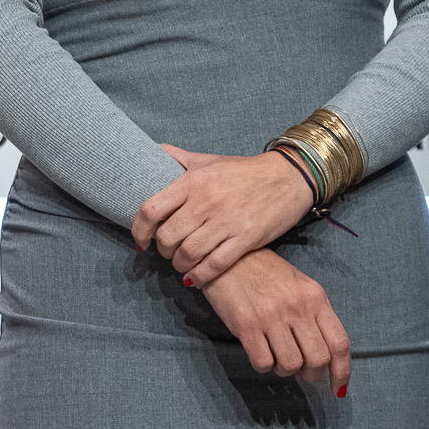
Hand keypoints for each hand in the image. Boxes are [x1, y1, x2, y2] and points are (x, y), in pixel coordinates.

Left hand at [132, 144, 313, 286]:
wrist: (288, 177)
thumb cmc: (243, 170)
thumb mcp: (206, 160)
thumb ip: (176, 157)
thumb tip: (151, 151)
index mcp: (192, 181)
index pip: (151, 209)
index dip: (139, 229)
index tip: (140, 240)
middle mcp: (205, 202)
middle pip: (168, 236)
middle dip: (161, 250)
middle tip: (165, 252)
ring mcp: (226, 221)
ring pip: (189, 253)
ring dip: (179, 264)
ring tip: (180, 264)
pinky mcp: (247, 238)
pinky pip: (216, 264)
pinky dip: (200, 276)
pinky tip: (195, 278)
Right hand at [199, 248, 350, 396]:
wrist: (226, 255)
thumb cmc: (264, 273)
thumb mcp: (298, 285)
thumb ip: (314, 315)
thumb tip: (324, 356)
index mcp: (314, 297)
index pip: (339, 343)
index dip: (341, 372)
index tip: (337, 387)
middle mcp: (296, 306)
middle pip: (318, 359)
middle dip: (312, 375)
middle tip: (302, 372)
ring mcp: (270, 315)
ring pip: (291, 365)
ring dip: (285, 371)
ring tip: (276, 358)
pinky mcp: (245, 323)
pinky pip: (263, 362)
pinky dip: (263, 365)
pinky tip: (259, 352)